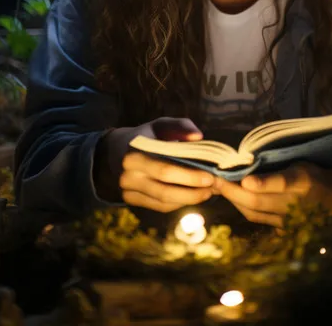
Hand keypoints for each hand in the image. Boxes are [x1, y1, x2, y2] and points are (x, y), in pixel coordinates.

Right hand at [96, 116, 214, 212]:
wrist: (116, 150)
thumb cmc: (147, 135)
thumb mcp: (161, 124)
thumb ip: (181, 127)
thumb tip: (198, 137)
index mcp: (134, 152)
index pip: (165, 169)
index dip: (189, 176)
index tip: (211, 177)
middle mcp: (128, 174)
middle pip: (164, 190)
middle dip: (193, 191)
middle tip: (214, 187)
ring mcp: (127, 190)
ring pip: (163, 202)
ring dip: (189, 200)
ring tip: (209, 193)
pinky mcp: (130, 200)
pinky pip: (158, 206)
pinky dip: (178, 203)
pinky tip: (193, 196)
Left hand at [214, 162, 331, 227]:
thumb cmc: (314, 173)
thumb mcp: (302, 161)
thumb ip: (279, 162)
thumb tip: (249, 157)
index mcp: (302, 181)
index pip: (282, 182)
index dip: (263, 183)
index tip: (246, 180)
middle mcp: (294, 202)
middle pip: (259, 200)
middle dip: (233, 191)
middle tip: (214, 179)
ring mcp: (287, 218)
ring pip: (254, 211)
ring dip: (233, 199)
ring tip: (217, 186)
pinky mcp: (282, 227)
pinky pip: (257, 218)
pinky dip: (241, 207)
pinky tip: (231, 197)